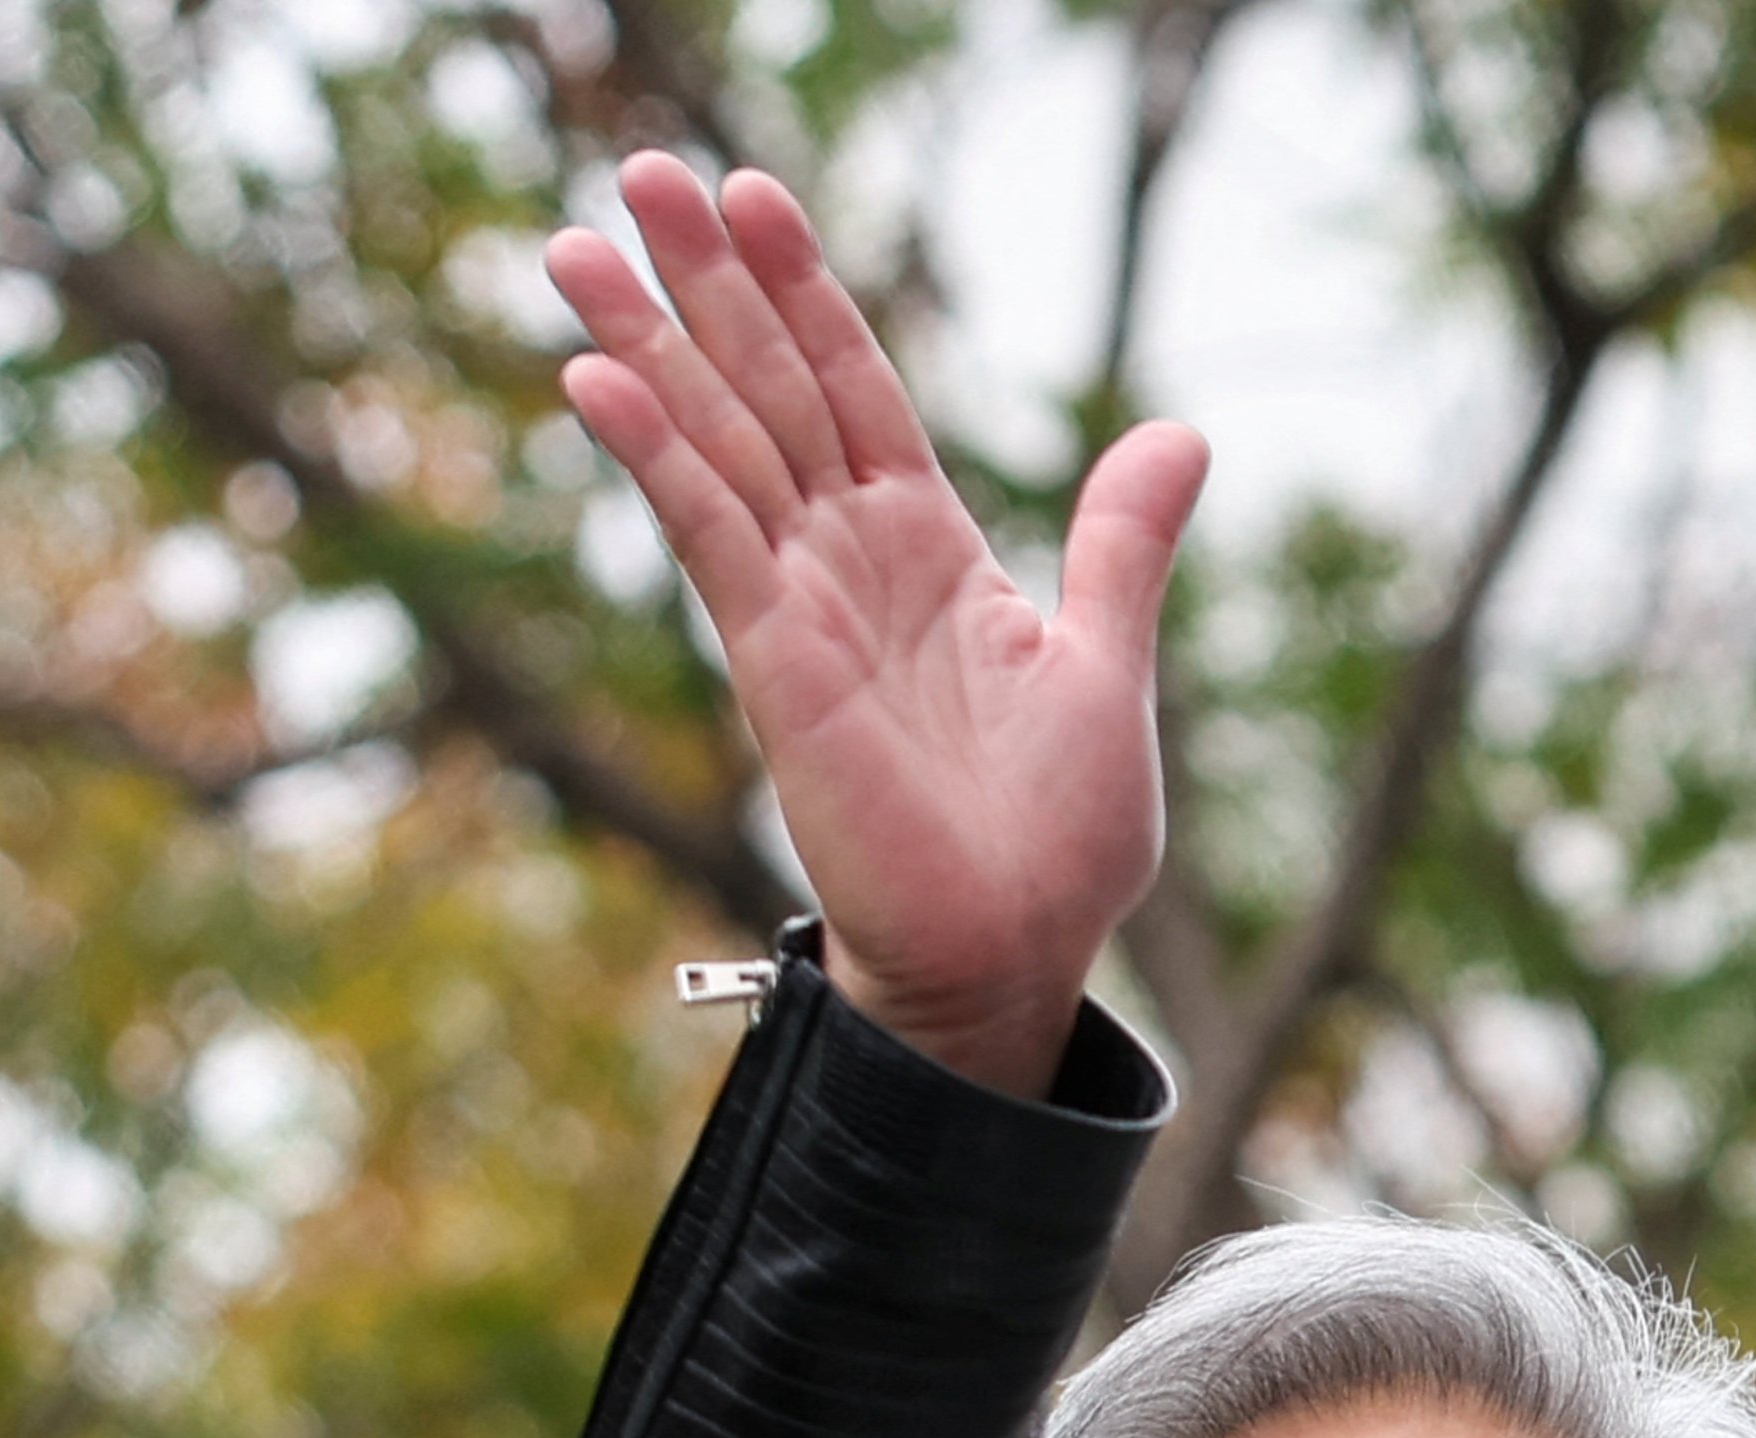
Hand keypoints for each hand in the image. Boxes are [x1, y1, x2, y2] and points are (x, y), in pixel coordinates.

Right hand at [547, 154, 1209, 1097]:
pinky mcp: (778, 661)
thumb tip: (1179, 434)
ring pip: (718, 444)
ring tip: (576, 241)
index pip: (857, 388)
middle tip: (641, 169)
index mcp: (932, 547)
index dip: (808, 293)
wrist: (1017, 950)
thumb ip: (1121, 544)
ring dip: (649, 343)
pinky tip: (599, 377)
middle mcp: (854, 561)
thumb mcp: (1107, 660)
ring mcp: (806, 606)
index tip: (755, 195)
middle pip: (768, 389)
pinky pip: (709, 538)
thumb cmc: (1059, 834)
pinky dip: (658, 456)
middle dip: (708, 283)